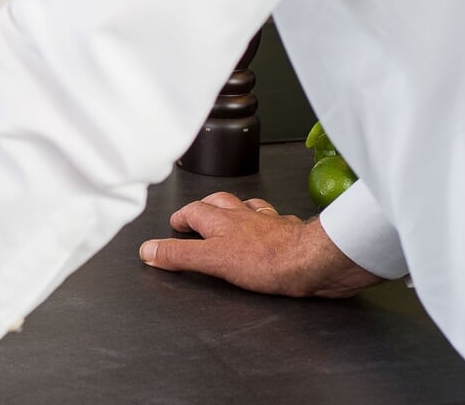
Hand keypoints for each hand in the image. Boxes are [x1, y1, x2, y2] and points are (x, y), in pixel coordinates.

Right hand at [139, 191, 383, 297]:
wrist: (316, 261)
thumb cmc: (269, 261)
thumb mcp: (213, 261)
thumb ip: (180, 255)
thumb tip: (148, 250)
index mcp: (221, 221)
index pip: (193, 211)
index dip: (181, 218)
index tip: (174, 225)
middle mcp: (243, 216)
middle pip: (218, 202)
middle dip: (204, 206)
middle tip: (196, 215)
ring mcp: (269, 222)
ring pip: (247, 207)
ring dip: (235, 208)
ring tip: (229, 212)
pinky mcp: (292, 232)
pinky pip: (275, 219)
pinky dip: (267, 220)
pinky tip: (270, 225)